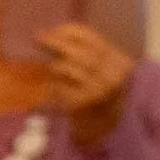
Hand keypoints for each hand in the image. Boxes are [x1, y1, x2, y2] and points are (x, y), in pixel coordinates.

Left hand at [35, 17, 134, 148]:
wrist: (106, 129)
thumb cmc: (102, 92)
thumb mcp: (104, 69)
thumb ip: (87, 52)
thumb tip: (54, 34)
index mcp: (120, 61)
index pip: (92, 37)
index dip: (69, 32)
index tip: (52, 30)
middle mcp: (111, 75)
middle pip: (78, 51)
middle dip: (57, 43)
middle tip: (39, 37)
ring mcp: (97, 91)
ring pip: (67, 68)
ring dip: (55, 65)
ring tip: (51, 68)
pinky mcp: (80, 105)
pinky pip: (59, 87)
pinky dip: (53, 85)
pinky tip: (54, 88)